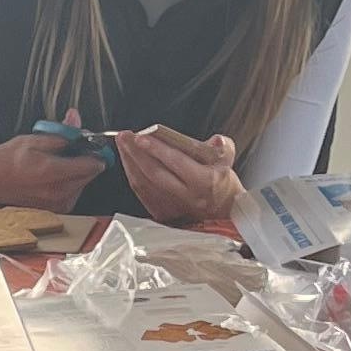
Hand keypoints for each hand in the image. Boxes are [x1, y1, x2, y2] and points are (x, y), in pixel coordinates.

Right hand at [0, 132, 98, 211]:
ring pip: (83, 184)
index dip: (96, 152)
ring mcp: (58, 204)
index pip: (92, 165)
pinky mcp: (57, 209)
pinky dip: (71, 182)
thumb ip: (62, 134)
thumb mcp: (35, 139)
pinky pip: (74, 192)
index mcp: (53, 173)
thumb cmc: (9, 160)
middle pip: (90, 175)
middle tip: (73, 149)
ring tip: (60, 162)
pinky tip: (56, 174)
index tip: (93, 145)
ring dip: (78, 171)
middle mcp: (58, 192)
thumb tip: (76, 124)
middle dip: (86, 160)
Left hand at [108, 123, 239, 227]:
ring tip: (123, 144)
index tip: (142, 137)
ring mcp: (173, 207)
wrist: (222, 210)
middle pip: (155, 173)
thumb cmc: (220, 181)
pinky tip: (128, 162)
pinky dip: (133, 175)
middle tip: (125, 136)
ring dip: (130, 162)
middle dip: (136, 153)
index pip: (177, 162)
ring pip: (145, 183)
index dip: (158, 149)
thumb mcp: (227, 160)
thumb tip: (215, 140)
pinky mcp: (162, 213)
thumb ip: (223, 147)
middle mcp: (187, 196)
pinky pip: (142, 193)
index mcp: (204, 181)